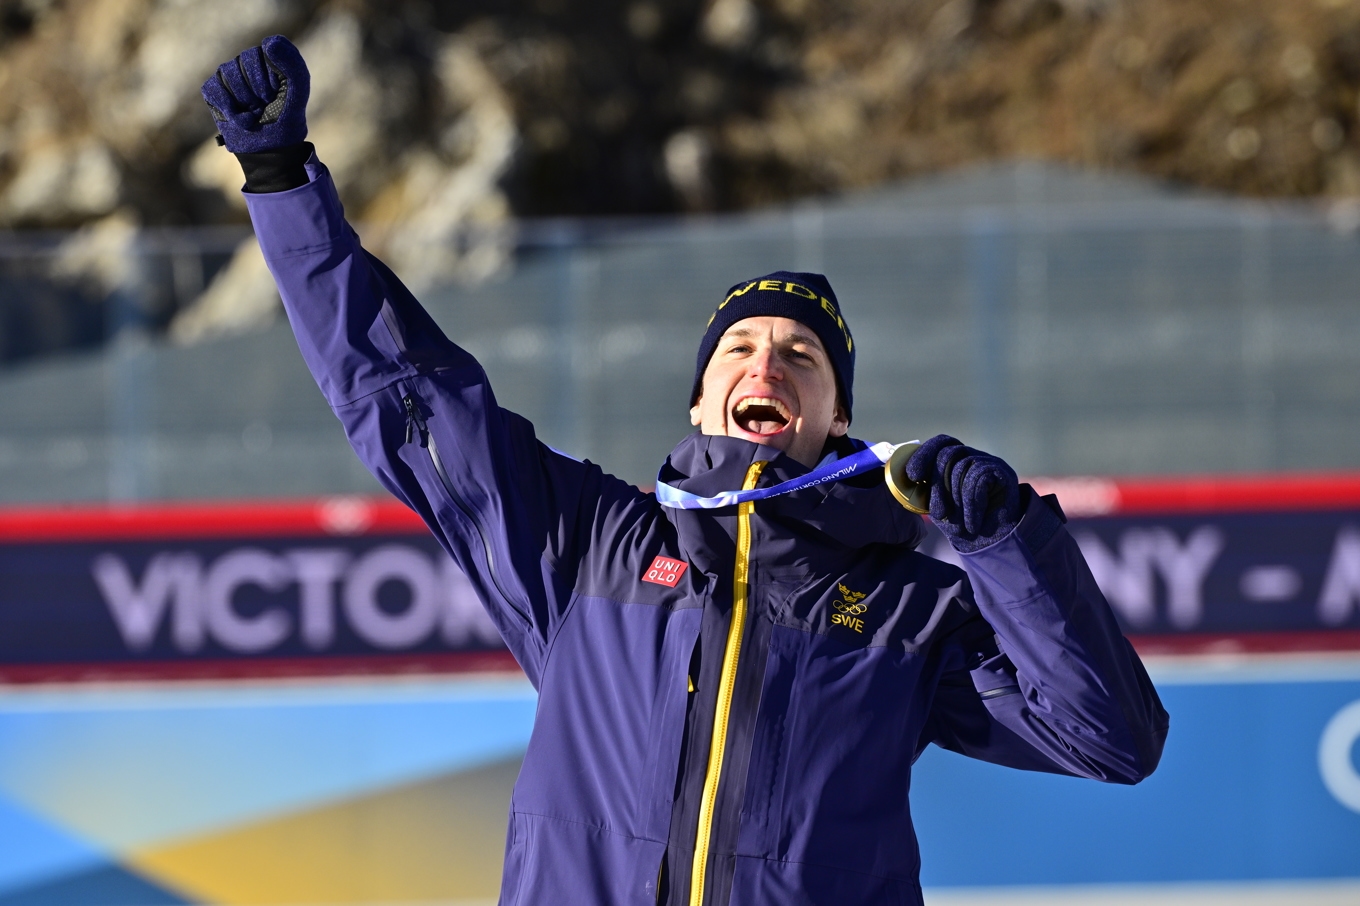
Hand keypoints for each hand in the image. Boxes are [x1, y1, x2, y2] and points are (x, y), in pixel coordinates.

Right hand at [201, 35, 308, 153]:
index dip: (273, 77)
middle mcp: (247, 63)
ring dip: (245, 101)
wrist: (270, 149)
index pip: (265, 51)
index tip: (279, 94)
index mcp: (270, 59)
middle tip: (266, 105)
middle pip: (245, 61)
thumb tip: (269, 42)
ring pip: (229, 74)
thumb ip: (292, 66)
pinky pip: (215, 89)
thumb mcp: (298, 94)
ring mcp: (228, 76)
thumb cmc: (285, 120)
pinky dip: (230, 109)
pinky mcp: (214, 91)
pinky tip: (241, 119)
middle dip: (259, 89)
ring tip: (254, 112)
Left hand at [905, 435, 1021, 551]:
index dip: (924, 454)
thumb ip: (926, 489)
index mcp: (955, 460)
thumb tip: (907, 477)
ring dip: (957, 500)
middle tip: (939, 513)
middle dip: (938, 485)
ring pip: (962, 467)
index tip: (913, 475)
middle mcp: (972, 455)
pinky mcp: (1003, 471)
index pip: (940, 443)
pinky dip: (972, 505)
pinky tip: (972, 523)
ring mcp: (989, 461)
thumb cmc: (961, 523)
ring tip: (959, 522)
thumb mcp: (938, 505)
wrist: (993, 542)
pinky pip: (979, 478)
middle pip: (948, 454)